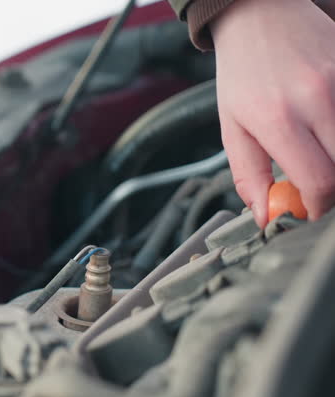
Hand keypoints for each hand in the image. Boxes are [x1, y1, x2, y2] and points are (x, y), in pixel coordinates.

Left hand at [211, 0, 334, 225]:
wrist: (260, 16)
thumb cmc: (243, 74)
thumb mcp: (233, 127)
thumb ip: (250, 175)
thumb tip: (265, 216)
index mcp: (277, 119)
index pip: (319, 181)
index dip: (320, 206)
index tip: (311, 211)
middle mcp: (316, 99)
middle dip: (333, 189)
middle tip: (317, 188)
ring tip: (320, 155)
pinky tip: (327, 131)